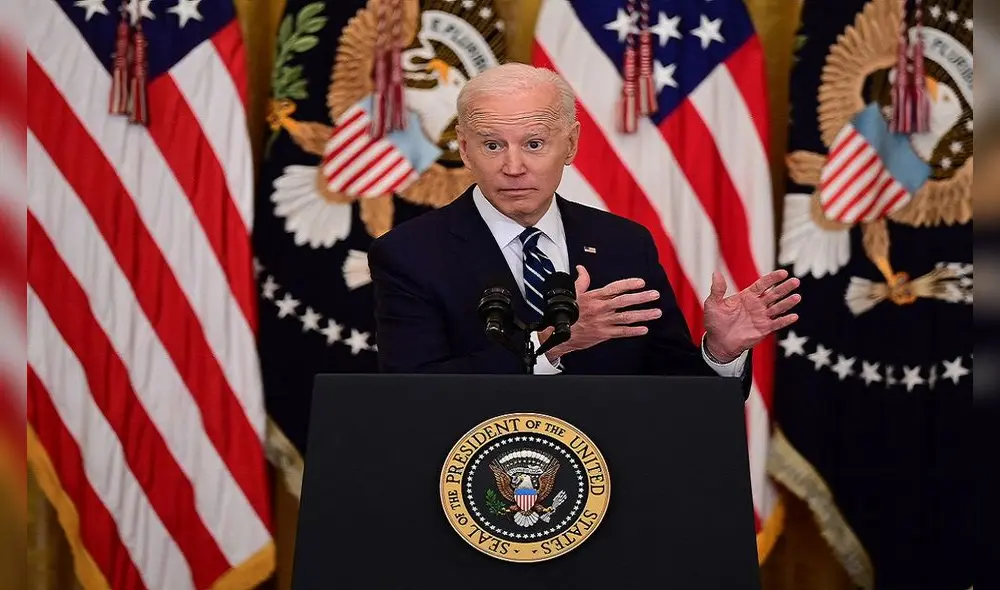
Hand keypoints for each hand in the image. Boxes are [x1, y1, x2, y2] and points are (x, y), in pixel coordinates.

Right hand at [543, 265, 661, 361]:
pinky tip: (644, 329)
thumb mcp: (573, 294)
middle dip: (641, 298)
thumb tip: (581, 268)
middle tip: (655, 295)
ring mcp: (603, 322)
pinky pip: (621, 332)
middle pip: (624, 302)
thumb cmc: (567, 313)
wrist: (559, 334)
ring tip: (656, 312)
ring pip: (626, 317)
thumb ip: (581, 281)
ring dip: (643, 315)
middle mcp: (601, 308)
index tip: (641, 282)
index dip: (628, 284)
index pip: (614, 288)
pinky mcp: (603, 334)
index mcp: (594, 297)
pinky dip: (633, 331)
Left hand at [703, 269, 800, 362]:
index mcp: (747, 296)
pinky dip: (785, 320)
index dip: (772, 278)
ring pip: (778, 308)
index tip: (783, 273)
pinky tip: (794, 316)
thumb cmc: (715, 322)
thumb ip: (717, 289)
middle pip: (773, 294)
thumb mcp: (713, 304)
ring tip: (797, 297)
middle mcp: (757, 305)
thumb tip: (716, 273)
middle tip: (795, 281)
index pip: (762, 284)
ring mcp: (761, 317)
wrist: (718, 342)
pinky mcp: (764, 329)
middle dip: (784, 288)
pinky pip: (776, 324)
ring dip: (787, 303)